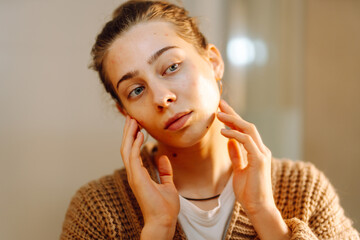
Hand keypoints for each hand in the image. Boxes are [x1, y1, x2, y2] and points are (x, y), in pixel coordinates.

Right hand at [121, 116, 178, 238]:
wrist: (163, 221)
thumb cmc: (164, 207)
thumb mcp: (168, 185)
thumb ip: (165, 172)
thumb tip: (162, 159)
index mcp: (140, 174)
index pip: (133, 152)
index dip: (133, 137)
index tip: (137, 125)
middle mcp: (134, 174)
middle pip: (127, 148)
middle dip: (128, 132)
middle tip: (131, 117)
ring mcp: (134, 176)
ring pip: (126, 150)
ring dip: (129, 135)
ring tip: (132, 121)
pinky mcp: (137, 178)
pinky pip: (133, 157)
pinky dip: (134, 145)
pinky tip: (139, 134)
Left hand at [217, 100, 289, 238]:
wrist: (258, 207)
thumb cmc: (249, 191)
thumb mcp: (239, 169)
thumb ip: (236, 155)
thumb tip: (229, 141)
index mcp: (256, 151)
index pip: (244, 130)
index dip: (233, 118)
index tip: (221, 109)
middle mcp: (261, 149)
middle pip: (247, 125)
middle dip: (232, 113)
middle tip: (219, 103)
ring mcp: (262, 153)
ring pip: (248, 129)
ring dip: (233, 120)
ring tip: (218, 114)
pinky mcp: (260, 160)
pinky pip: (247, 141)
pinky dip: (235, 134)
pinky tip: (224, 131)